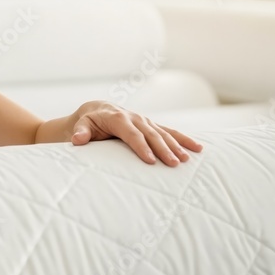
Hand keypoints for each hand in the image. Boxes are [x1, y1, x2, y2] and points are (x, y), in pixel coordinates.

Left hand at [69, 101, 202, 165]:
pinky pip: (170, 132)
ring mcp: (145, 121)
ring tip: (187, 160)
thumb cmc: (88, 121)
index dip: (141, 147)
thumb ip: (80, 132)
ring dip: (176, 146)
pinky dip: (183, 139)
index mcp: (118, 118)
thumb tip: (77, 140)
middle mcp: (134, 118)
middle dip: (163, 149)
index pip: (132, 134)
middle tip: (174, 164)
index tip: (151, 161)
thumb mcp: (81, 124)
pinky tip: (198, 148)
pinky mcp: (152, 125)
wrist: (96, 110)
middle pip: (151, 134)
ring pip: (163, 133)